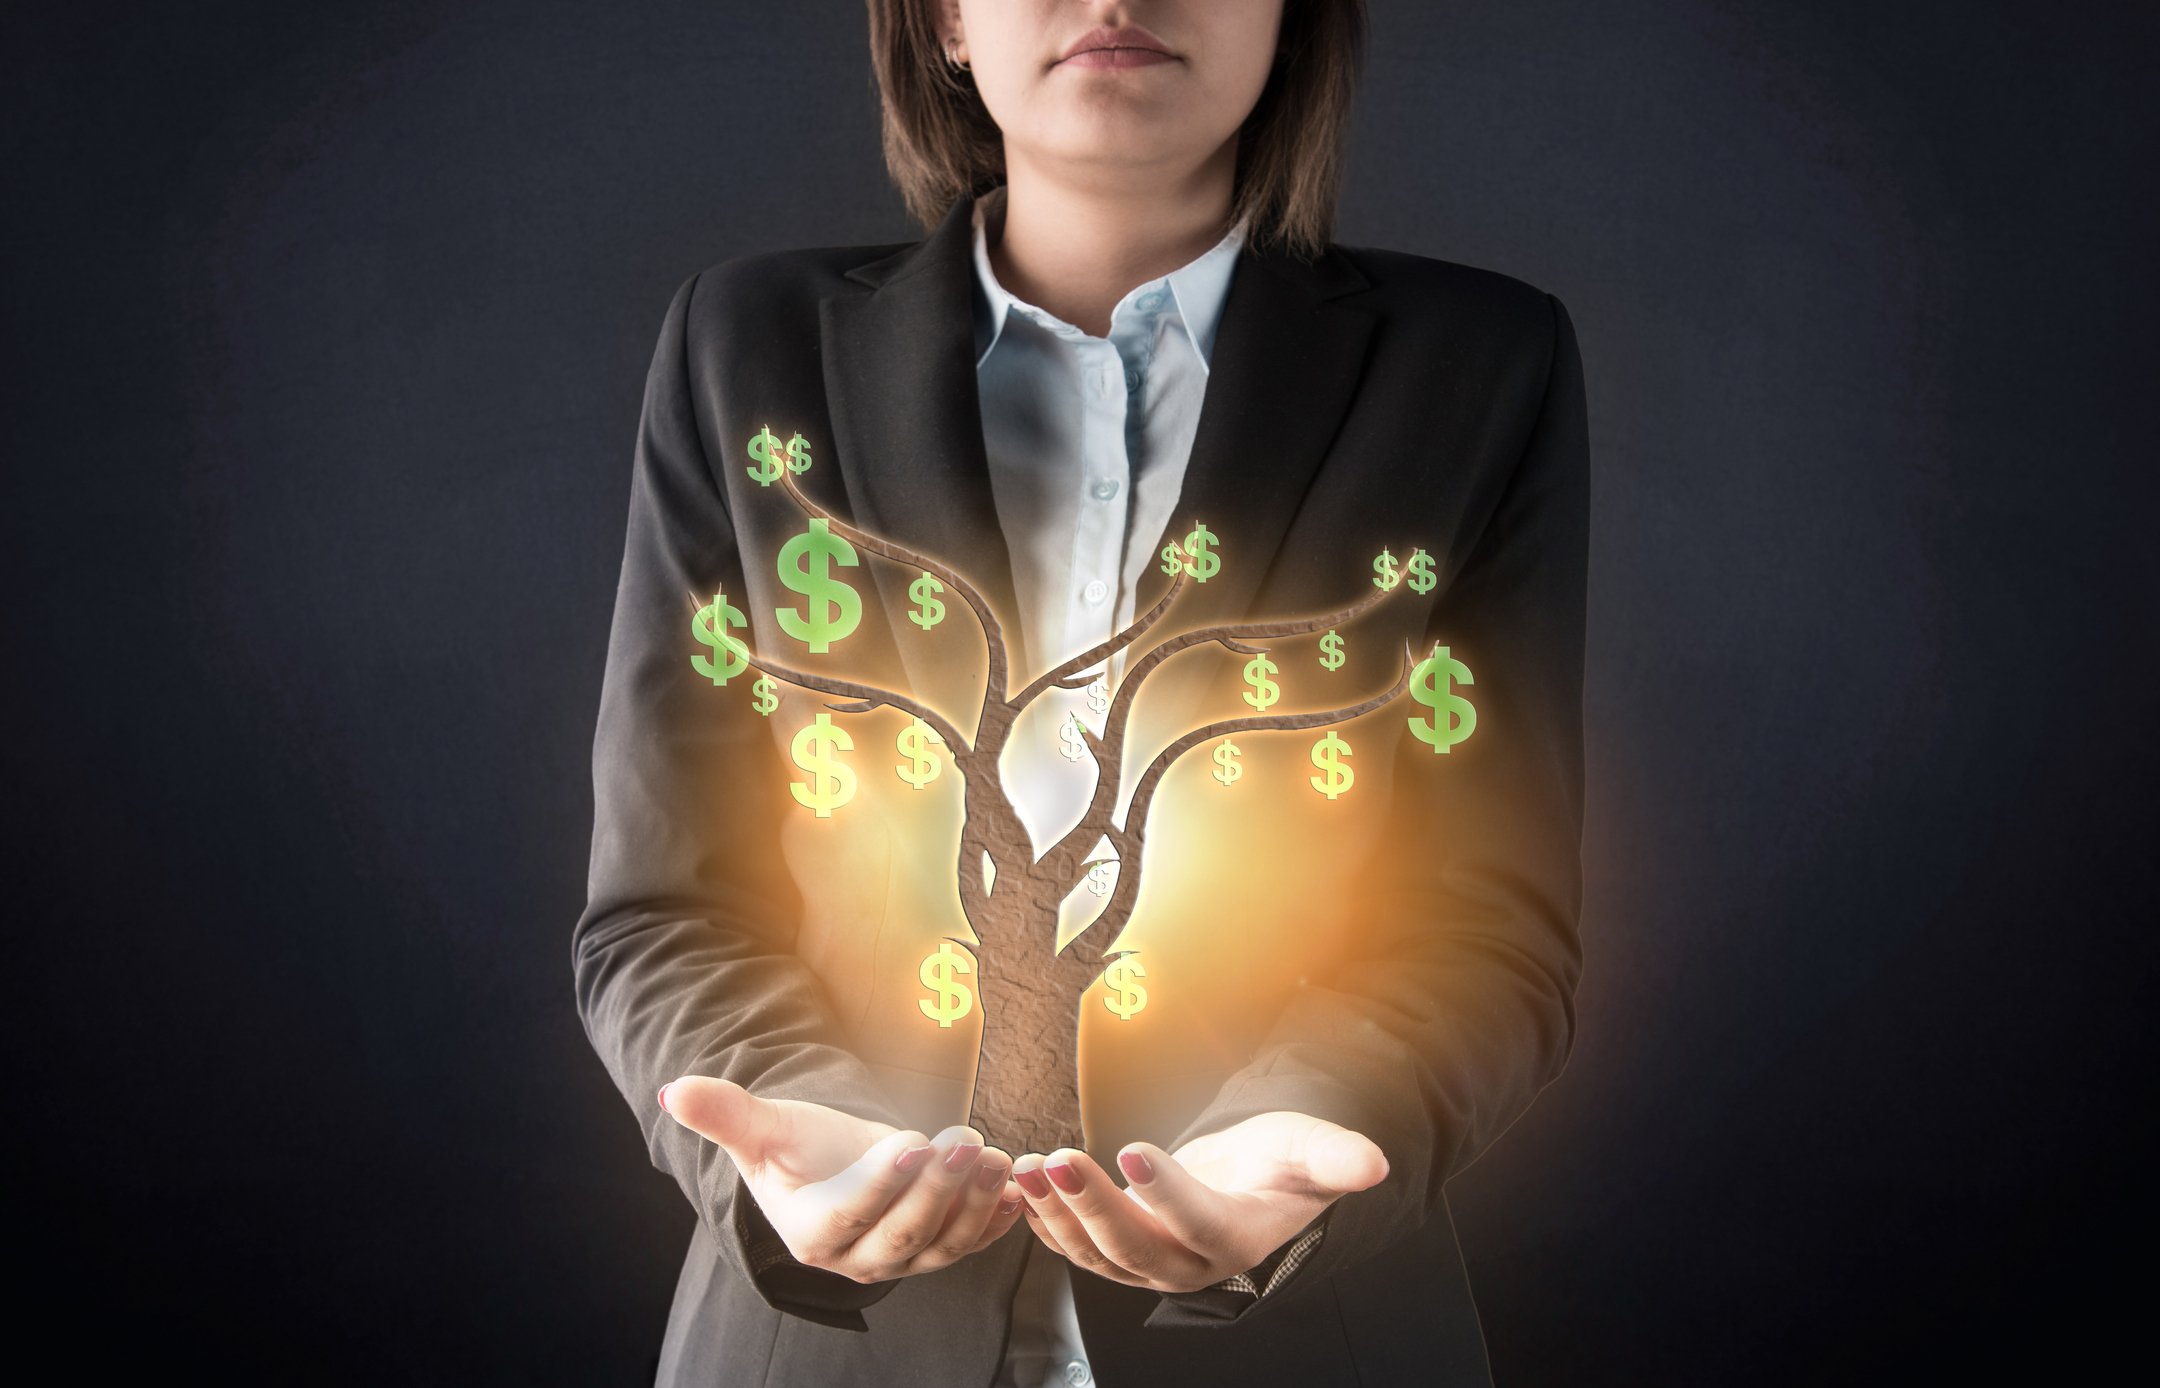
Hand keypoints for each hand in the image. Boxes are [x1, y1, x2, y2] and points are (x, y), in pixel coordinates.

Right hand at [660, 1076, 1026, 1283]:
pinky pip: (970, 1242)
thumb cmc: (794, 1145)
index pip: (848, 1214)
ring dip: (976, 1203)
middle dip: (940, 1189)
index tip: (912, 1138)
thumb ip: (723, 1113)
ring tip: (998, 1156)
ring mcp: (900, 1259)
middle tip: (968, 1140)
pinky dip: (996, 1221)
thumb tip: (672, 1091)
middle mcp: (855, 1260)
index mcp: (808, 1232)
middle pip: (903, 1234)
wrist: (827, 1163)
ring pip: (942, 1243)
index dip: (881, 1181)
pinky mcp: (935, 1249)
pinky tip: (1016, 1190)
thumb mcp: (761, 1126)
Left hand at [1010, 1110, 1386, 1292]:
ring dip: (1056, 1212)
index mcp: (1237, 1237)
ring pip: (1095, 1252)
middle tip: (1058, 1158)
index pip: (1198, 1220)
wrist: (1251, 1183)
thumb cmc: (1280, 1163)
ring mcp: (1149, 1265)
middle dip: (1092, 1203)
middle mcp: (1189, 1264)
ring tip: (1029, 1166)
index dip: (1166, 1191)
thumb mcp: (1310, 1150)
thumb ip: (1335, 1157)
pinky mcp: (1118, 1256)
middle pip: (1135, 1245)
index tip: (1133, 1148)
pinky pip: (1074, 1248)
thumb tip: (1375, 1162)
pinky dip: (1042, 1220)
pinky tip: (1020, 1187)